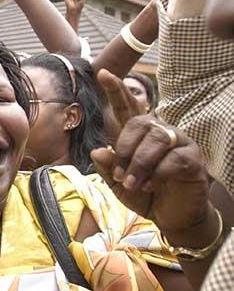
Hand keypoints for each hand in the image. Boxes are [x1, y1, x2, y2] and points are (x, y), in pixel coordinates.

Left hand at [91, 69, 209, 231]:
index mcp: (139, 136)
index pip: (128, 107)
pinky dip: (157, 173)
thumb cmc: (145, 195)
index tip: (103, 72)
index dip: (116, 90)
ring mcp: (178, 143)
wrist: (171, 217)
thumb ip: (109, 168)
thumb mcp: (119, 184)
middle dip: (125, 148)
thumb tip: (98, 151)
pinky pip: (173, 158)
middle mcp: (159, 133)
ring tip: (132, 183)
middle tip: (119, 174)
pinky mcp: (192, 159)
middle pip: (140, 121)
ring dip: (139, 163)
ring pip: (156, 139)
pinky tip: (151, 185)